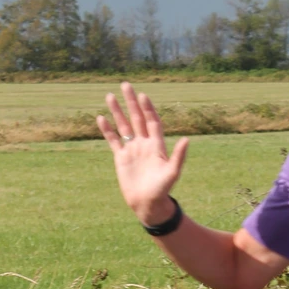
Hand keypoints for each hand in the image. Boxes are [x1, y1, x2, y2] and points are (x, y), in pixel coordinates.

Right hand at [97, 82, 188, 226]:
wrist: (147, 203)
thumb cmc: (162, 189)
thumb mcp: (172, 172)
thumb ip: (179, 156)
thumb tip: (187, 140)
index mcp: (156, 145)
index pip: (152, 121)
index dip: (148, 108)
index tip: (142, 96)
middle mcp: (144, 143)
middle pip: (137, 118)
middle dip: (131, 102)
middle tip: (125, 84)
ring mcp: (132, 149)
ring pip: (123, 126)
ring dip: (117, 112)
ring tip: (109, 96)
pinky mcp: (121, 158)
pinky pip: (113, 140)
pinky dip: (107, 130)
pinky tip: (101, 118)